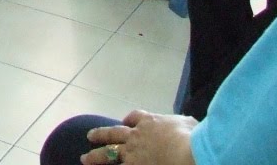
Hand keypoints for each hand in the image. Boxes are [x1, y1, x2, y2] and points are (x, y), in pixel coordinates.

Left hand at [83, 111, 198, 164]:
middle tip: (90, 136)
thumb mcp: (188, 124)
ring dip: (96, 156)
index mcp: (150, 122)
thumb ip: (183, 123)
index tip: (124, 122)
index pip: (135, 118)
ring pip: (108, 153)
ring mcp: (133, 154)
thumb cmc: (191, 138)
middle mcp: (137, 136)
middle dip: (101, 134)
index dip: (129, 120)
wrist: (186, 152)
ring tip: (85, 158)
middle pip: (114, 133)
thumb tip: (187, 123)